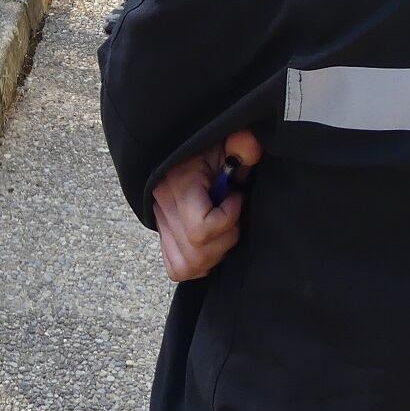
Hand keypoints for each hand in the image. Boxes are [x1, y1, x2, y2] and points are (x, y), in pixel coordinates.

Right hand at [151, 130, 261, 282]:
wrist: (187, 149)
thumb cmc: (212, 147)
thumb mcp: (228, 142)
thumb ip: (241, 146)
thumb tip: (248, 146)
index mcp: (178, 183)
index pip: (200, 229)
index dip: (228, 219)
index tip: (237, 196)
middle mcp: (163, 206)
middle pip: (197, 253)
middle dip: (225, 238)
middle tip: (233, 215)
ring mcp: (160, 223)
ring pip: (186, 265)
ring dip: (214, 254)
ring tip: (223, 228)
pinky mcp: (163, 234)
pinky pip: (177, 268)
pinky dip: (198, 263)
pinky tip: (213, 241)